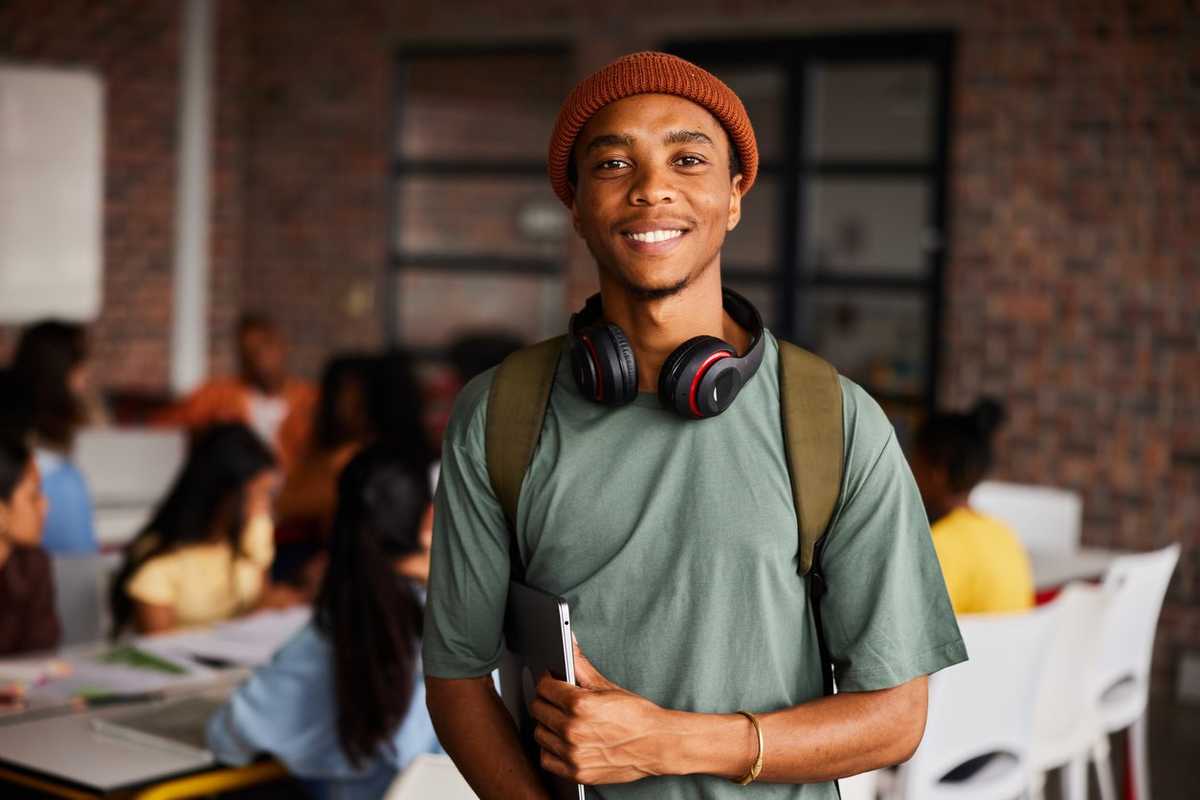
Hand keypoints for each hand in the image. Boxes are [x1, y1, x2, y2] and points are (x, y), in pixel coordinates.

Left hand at [529, 637, 674, 785]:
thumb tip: (569, 642)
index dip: (547, 681)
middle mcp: (573, 730)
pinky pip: (546, 759)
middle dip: (545, 701)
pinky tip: (561, 741)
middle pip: (538, 710)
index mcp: (580, 705)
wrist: (657, 744)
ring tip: (561, 720)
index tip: (551, 681)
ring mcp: (574, 753)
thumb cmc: (636, 715)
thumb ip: (581, 664)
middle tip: (556, 700)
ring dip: (547, 725)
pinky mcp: (577, 772)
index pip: (544, 688)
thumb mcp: (607, 686)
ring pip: (539, 734)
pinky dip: (550, 749)